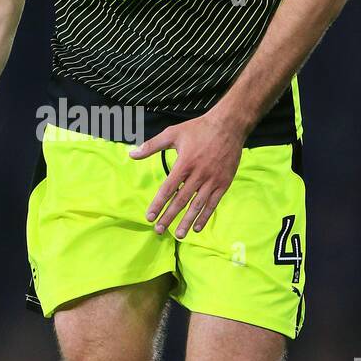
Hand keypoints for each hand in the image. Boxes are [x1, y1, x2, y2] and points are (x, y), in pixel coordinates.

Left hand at [129, 110, 244, 237]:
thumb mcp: (173, 133)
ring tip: (178, 234)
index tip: (149, 217)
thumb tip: (131, 154)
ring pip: (197, 205)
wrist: (229, 126)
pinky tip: (197, 227)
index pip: (168, 189)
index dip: (158, 204)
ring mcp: (212, 180)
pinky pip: (213, 203)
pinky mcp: (223, 183)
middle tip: (159, 230)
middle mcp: (198, 174)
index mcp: (184, 163)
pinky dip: (205, 216)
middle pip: (181, 200)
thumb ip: (151, 145)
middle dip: (169, 217)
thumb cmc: (198, 129)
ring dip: (187, 221)